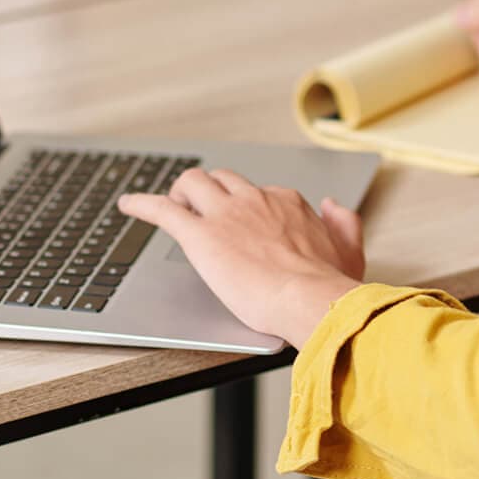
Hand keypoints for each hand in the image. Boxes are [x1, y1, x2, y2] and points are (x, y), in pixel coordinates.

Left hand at [118, 168, 364, 347]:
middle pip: (221, 179)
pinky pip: (163, 210)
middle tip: (197, 206)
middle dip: (207, 189)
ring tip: (170, 205)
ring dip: (178, 192)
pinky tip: (128, 205)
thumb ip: (344, 224)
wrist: (309, 298)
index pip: (258, 193)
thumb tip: (334, 205)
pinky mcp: (201, 236)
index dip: (244, 206)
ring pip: (192, 183)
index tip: (240, 222)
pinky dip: (142, 205)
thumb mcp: (350, 251)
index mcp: (286, 203)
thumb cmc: (329, 285)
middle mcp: (255, 200)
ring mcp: (226, 215)